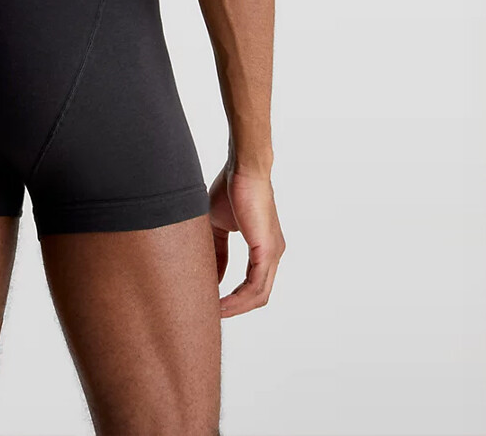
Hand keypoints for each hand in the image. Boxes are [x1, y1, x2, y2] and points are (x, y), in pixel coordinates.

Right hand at [209, 164, 285, 318]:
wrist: (243, 170)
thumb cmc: (232, 190)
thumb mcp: (219, 226)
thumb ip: (218, 251)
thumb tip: (213, 275)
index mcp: (263, 248)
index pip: (252, 283)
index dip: (233, 297)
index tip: (212, 303)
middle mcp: (273, 254)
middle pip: (257, 296)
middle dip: (235, 309)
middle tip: (211, 314)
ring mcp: (273, 253)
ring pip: (258, 295)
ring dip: (236, 308)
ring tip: (213, 312)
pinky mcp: (267, 250)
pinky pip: (256, 285)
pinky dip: (239, 298)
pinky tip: (222, 302)